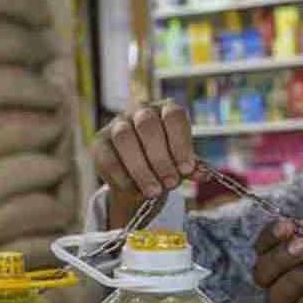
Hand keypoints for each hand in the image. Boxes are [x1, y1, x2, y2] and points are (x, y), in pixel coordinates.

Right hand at [90, 101, 202, 227]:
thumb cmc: (164, 163)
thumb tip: (203, 174)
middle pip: (148, 125)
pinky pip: (108, 157)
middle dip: (161, 158)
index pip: (173, 116)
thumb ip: (190, 167)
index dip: (180, 143)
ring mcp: (117, 124)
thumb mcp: (180, 164)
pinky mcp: (99, 143)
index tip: (186, 169)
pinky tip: (134, 190)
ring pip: (124, 138)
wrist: (138, 176)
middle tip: (170, 183)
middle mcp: (140, 111)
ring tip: (153, 192)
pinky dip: (122, 176)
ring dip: (141, 168)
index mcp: (165, 110)